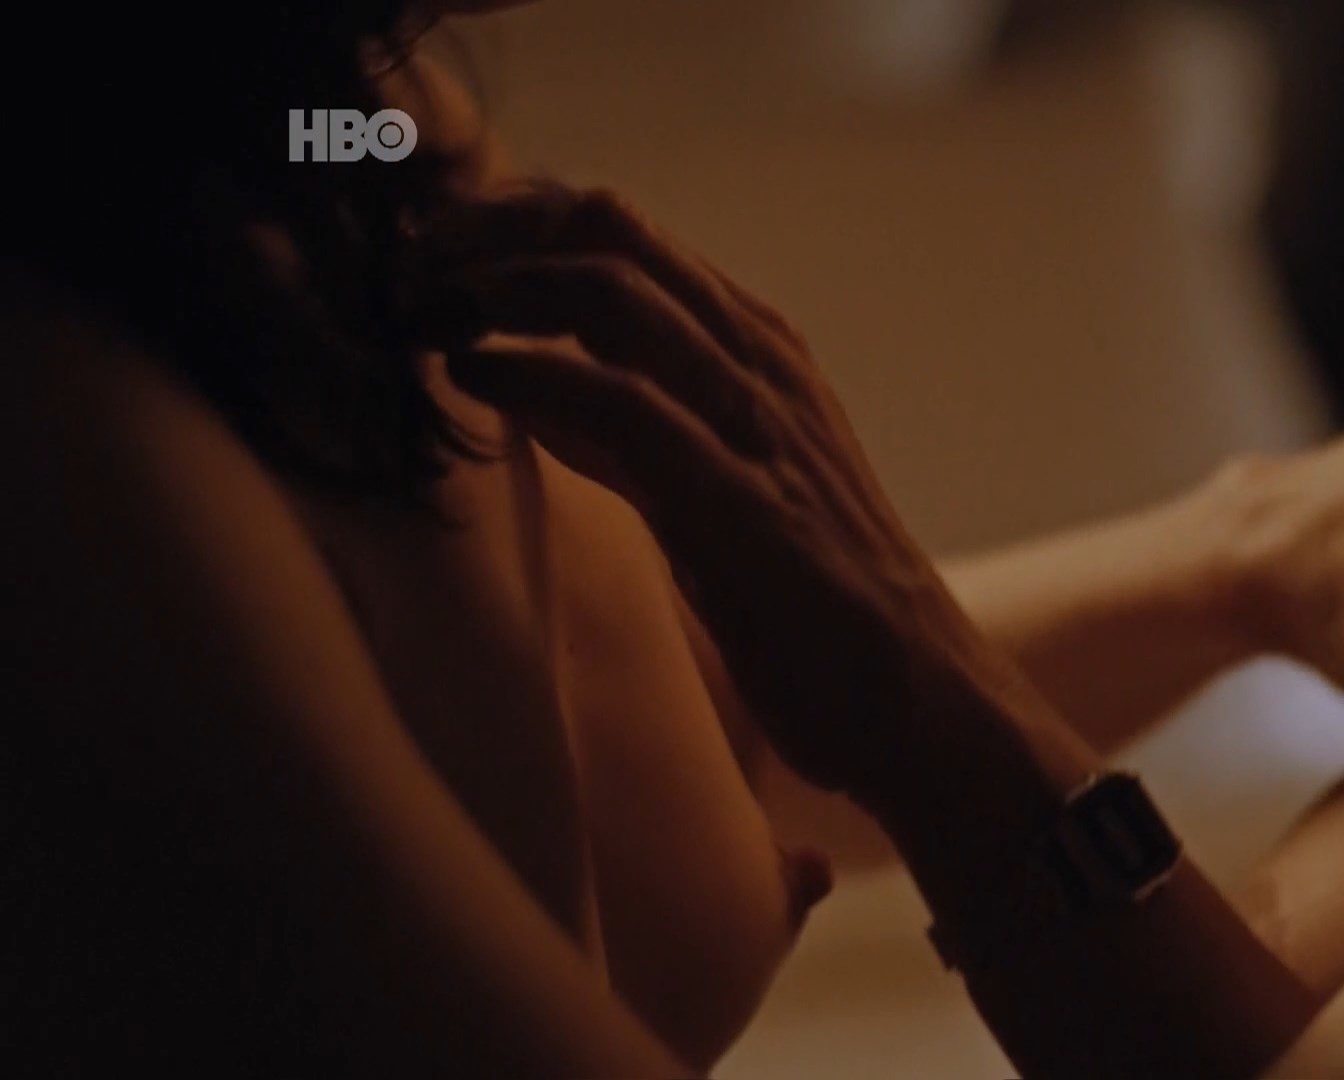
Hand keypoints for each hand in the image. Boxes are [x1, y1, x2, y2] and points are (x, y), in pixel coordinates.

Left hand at [415, 187, 1051, 801]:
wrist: (920, 699)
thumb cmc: (820, 609)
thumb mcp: (722, 489)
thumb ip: (641, 434)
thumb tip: (544, 393)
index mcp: (763, 355)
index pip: (629, 236)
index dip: (520, 224)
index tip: (440, 255)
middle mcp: (764, 367)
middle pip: (614, 232)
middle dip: (493, 231)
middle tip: (412, 266)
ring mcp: (759, 426)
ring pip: (616, 292)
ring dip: (499, 286)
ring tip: (423, 310)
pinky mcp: (743, 500)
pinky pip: (620, 402)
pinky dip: (530, 375)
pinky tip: (471, 378)